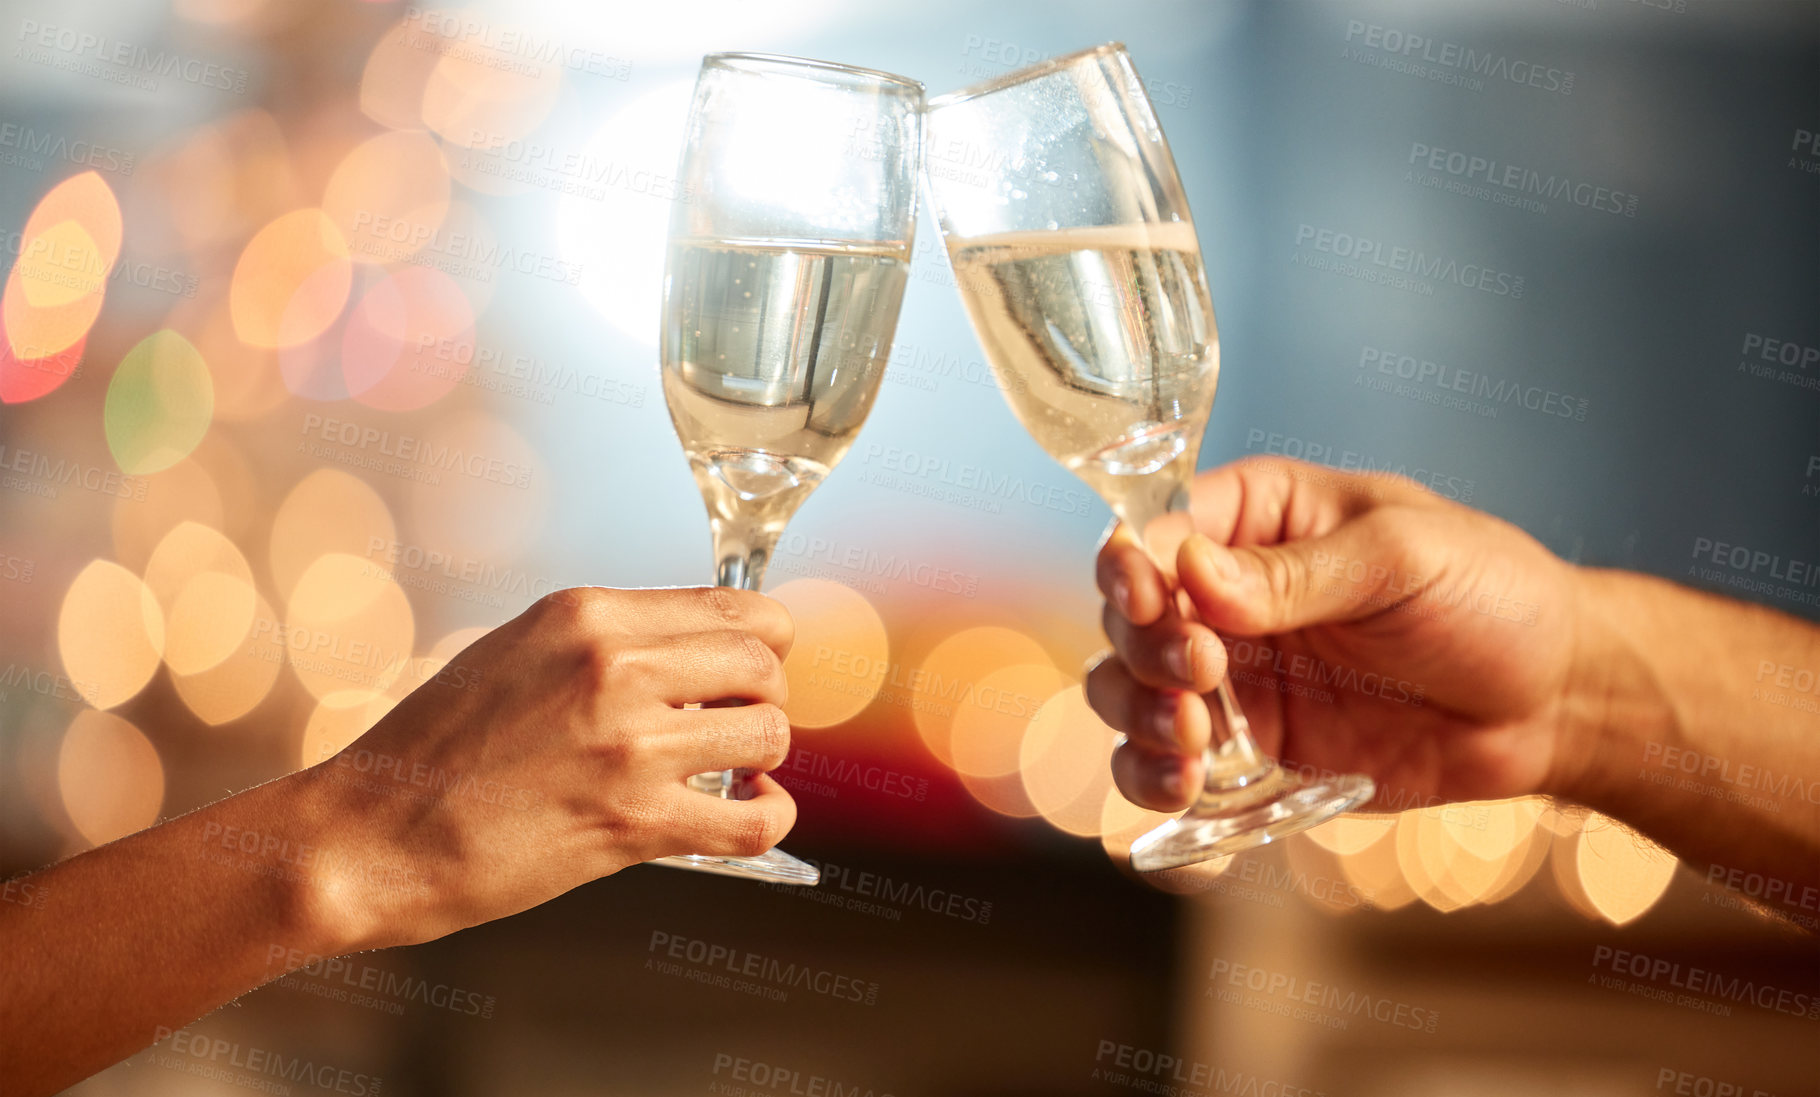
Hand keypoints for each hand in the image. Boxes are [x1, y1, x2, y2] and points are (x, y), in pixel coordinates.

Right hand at [292, 586, 796, 953]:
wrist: (369, 836)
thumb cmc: (432, 752)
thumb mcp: (516, 653)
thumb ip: (604, 643)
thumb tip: (690, 650)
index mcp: (586, 615)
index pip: (732, 607)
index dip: (762, 642)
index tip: (754, 669)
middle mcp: (615, 666)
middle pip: (762, 664)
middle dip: (763, 699)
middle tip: (736, 727)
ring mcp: (629, 744)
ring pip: (769, 735)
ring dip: (761, 760)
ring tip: (731, 774)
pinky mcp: (634, 822)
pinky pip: (755, 820)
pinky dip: (767, 820)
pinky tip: (744, 816)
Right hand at [1087, 457, 1585, 814]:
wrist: (1556, 701)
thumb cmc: (1492, 595)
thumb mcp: (1404, 557)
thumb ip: (1297, 573)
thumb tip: (1194, 573)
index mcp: (1259, 516)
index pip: (1159, 531)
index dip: (1136, 569)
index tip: (1152, 603)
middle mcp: (1227, 594)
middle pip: (1129, 616)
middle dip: (1144, 651)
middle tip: (1200, 677)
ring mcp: (1235, 676)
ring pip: (1127, 691)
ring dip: (1137, 716)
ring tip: (1189, 743)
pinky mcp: (1252, 750)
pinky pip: (1170, 766)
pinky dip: (1153, 779)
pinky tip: (1183, 789)